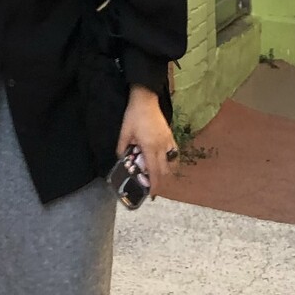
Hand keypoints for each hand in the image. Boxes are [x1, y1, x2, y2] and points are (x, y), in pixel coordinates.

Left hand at [115, 85, 176, 199]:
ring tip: (157, 173)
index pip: (154, 171)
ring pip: (171, 162)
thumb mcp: (124, 132)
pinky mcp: (170, 136)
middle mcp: (161, 146)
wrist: (146, 100)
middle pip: (165, 170)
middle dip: (160, 180)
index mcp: (150, 147)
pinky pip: (173, 153)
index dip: (154, 184)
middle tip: (152, 184)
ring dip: (166, 171)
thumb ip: (122, 148)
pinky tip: (164, 161)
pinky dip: (170, 160)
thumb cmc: (134, 116)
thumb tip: (121, 159)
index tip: (153, 194)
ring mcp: (168, 141)